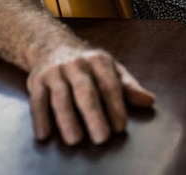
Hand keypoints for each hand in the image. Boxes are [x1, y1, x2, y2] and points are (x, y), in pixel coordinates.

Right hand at [27, 46, 155, 144]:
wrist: (52, 46)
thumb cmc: (88, 65)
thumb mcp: (111, 70)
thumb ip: (129, 87)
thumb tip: (150, 101)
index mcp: (98, 61)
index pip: (109, 85)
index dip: (116, 106)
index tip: (120, 128)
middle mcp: (76, 64)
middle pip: (85, 91)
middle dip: (93, 115)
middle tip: (101, 138)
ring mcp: (55, 72)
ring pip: (61, 97)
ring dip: (67, 119)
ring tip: (75, 140)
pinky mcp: (36, 80)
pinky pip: (37, 101)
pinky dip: (40, 118)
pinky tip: (45, 135)